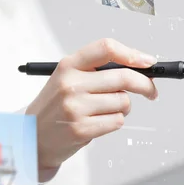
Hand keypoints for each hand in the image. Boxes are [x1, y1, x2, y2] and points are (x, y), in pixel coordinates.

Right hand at [25, 38, 158, 178]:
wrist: (31, 136)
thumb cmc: (55, 106)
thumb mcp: (67, 79)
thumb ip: (97, 71)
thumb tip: (138, 68)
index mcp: (68, 65)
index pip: (106, 48)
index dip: (132, 54)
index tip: (148, 61)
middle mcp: (71, 84)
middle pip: (123, 77)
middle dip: (145, 84)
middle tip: (151, 91)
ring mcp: (76, 107)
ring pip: (123, 102)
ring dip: (123, 108)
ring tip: (105, 110)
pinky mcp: (81, 129)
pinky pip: (117, 121)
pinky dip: (115, 122)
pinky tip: (98, 122)